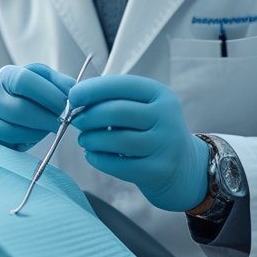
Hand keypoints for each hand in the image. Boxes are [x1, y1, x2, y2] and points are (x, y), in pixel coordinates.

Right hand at [0, 63, 77, 149]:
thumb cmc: (21, 97)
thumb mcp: (37, 83)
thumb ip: (56, 82)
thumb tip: (74, 88)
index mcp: (5, 76)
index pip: (25, 80)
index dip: (49, 94)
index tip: (68, 104)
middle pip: (19, 109)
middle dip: (47, 118)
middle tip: (63, 122)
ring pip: (13, 129)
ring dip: (38, 131)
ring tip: (50, 127)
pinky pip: (8, 142)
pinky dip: (27, 139)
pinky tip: (35, 135)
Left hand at [68, 74, 209, 211]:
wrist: (183, 164)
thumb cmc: (150, 130)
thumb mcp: (141, 107)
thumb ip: (112, 100)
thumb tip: (74, 99)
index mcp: (160, 94)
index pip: (120, 85)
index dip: (92, 90)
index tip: (72, 96)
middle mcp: (166, 117)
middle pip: (116, 112)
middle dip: (88, 116)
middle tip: (75, 120)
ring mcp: (165, 145)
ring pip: (116, 140)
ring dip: (91, 139)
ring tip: (84, 139)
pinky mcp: (158, 170)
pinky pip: (119, 165)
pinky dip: (98, 159)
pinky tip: (92, 155)